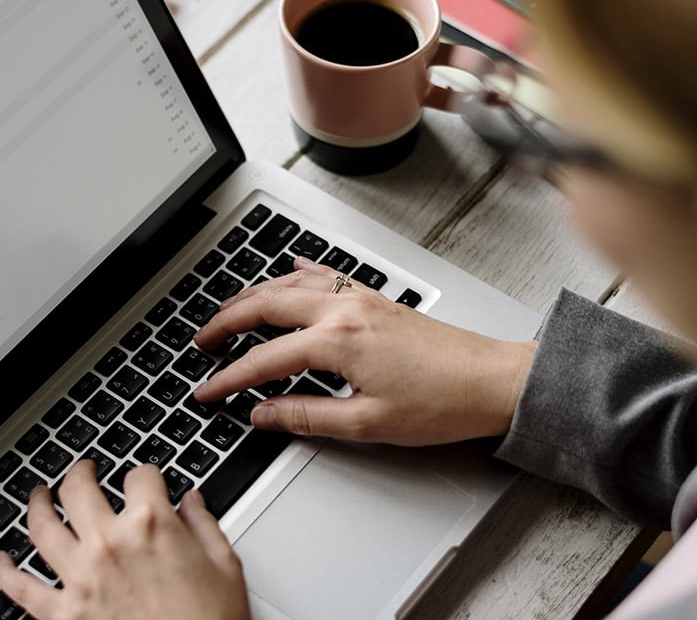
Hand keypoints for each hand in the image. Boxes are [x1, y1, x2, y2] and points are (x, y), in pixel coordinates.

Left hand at [0, 460, 250, 619]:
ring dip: (37, 505)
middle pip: (78, 489)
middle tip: (83, 471)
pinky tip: (0, 560)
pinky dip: (4, 572)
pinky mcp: (63, 615)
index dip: (145, 475)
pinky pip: (20, 589)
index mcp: (152, 526)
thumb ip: (204, 525)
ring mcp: (81, 579)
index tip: (146, 480)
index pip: (140, 476)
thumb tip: (193, 502)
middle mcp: (110, 544)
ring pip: (42, 527)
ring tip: (39, 496)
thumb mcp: (225, 567)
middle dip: (80, 472)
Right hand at [192, 258, 534, 445]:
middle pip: (266, 305)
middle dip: (226, 321)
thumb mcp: (367, 424)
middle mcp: (344, 310)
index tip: (207, 391)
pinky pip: (324, 275)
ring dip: (253, 295)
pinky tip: (288, 271)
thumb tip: (263, 414)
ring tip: (228, 311)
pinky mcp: (376, 299)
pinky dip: (296, 273)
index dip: (229, 378)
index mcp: (337, 342)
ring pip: (290, 283)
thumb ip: (306, 416)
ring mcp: (361, 299)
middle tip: (202, 341)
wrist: (494, 382)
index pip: (264, 360)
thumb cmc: (443, 403)